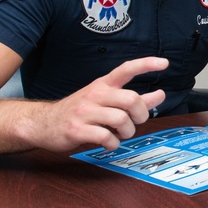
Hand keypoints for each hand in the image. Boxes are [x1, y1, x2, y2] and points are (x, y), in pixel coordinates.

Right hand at [31, 56, 168, 151]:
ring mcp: (84, 112)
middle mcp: (95, 95)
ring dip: (127, 132)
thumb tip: (160, 95)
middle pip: (131, 99)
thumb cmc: (80, 111)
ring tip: (121, 134)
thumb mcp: (105, 100)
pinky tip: (109, 143)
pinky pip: (105, 137)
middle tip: (136, 122)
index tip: (164, 64)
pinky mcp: (77, 129)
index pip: (127, 69)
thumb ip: (134, 100)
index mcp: (103, 85)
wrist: (42, 123)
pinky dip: (113, 144)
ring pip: (121, 119)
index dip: (146, 65)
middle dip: (141, 114)